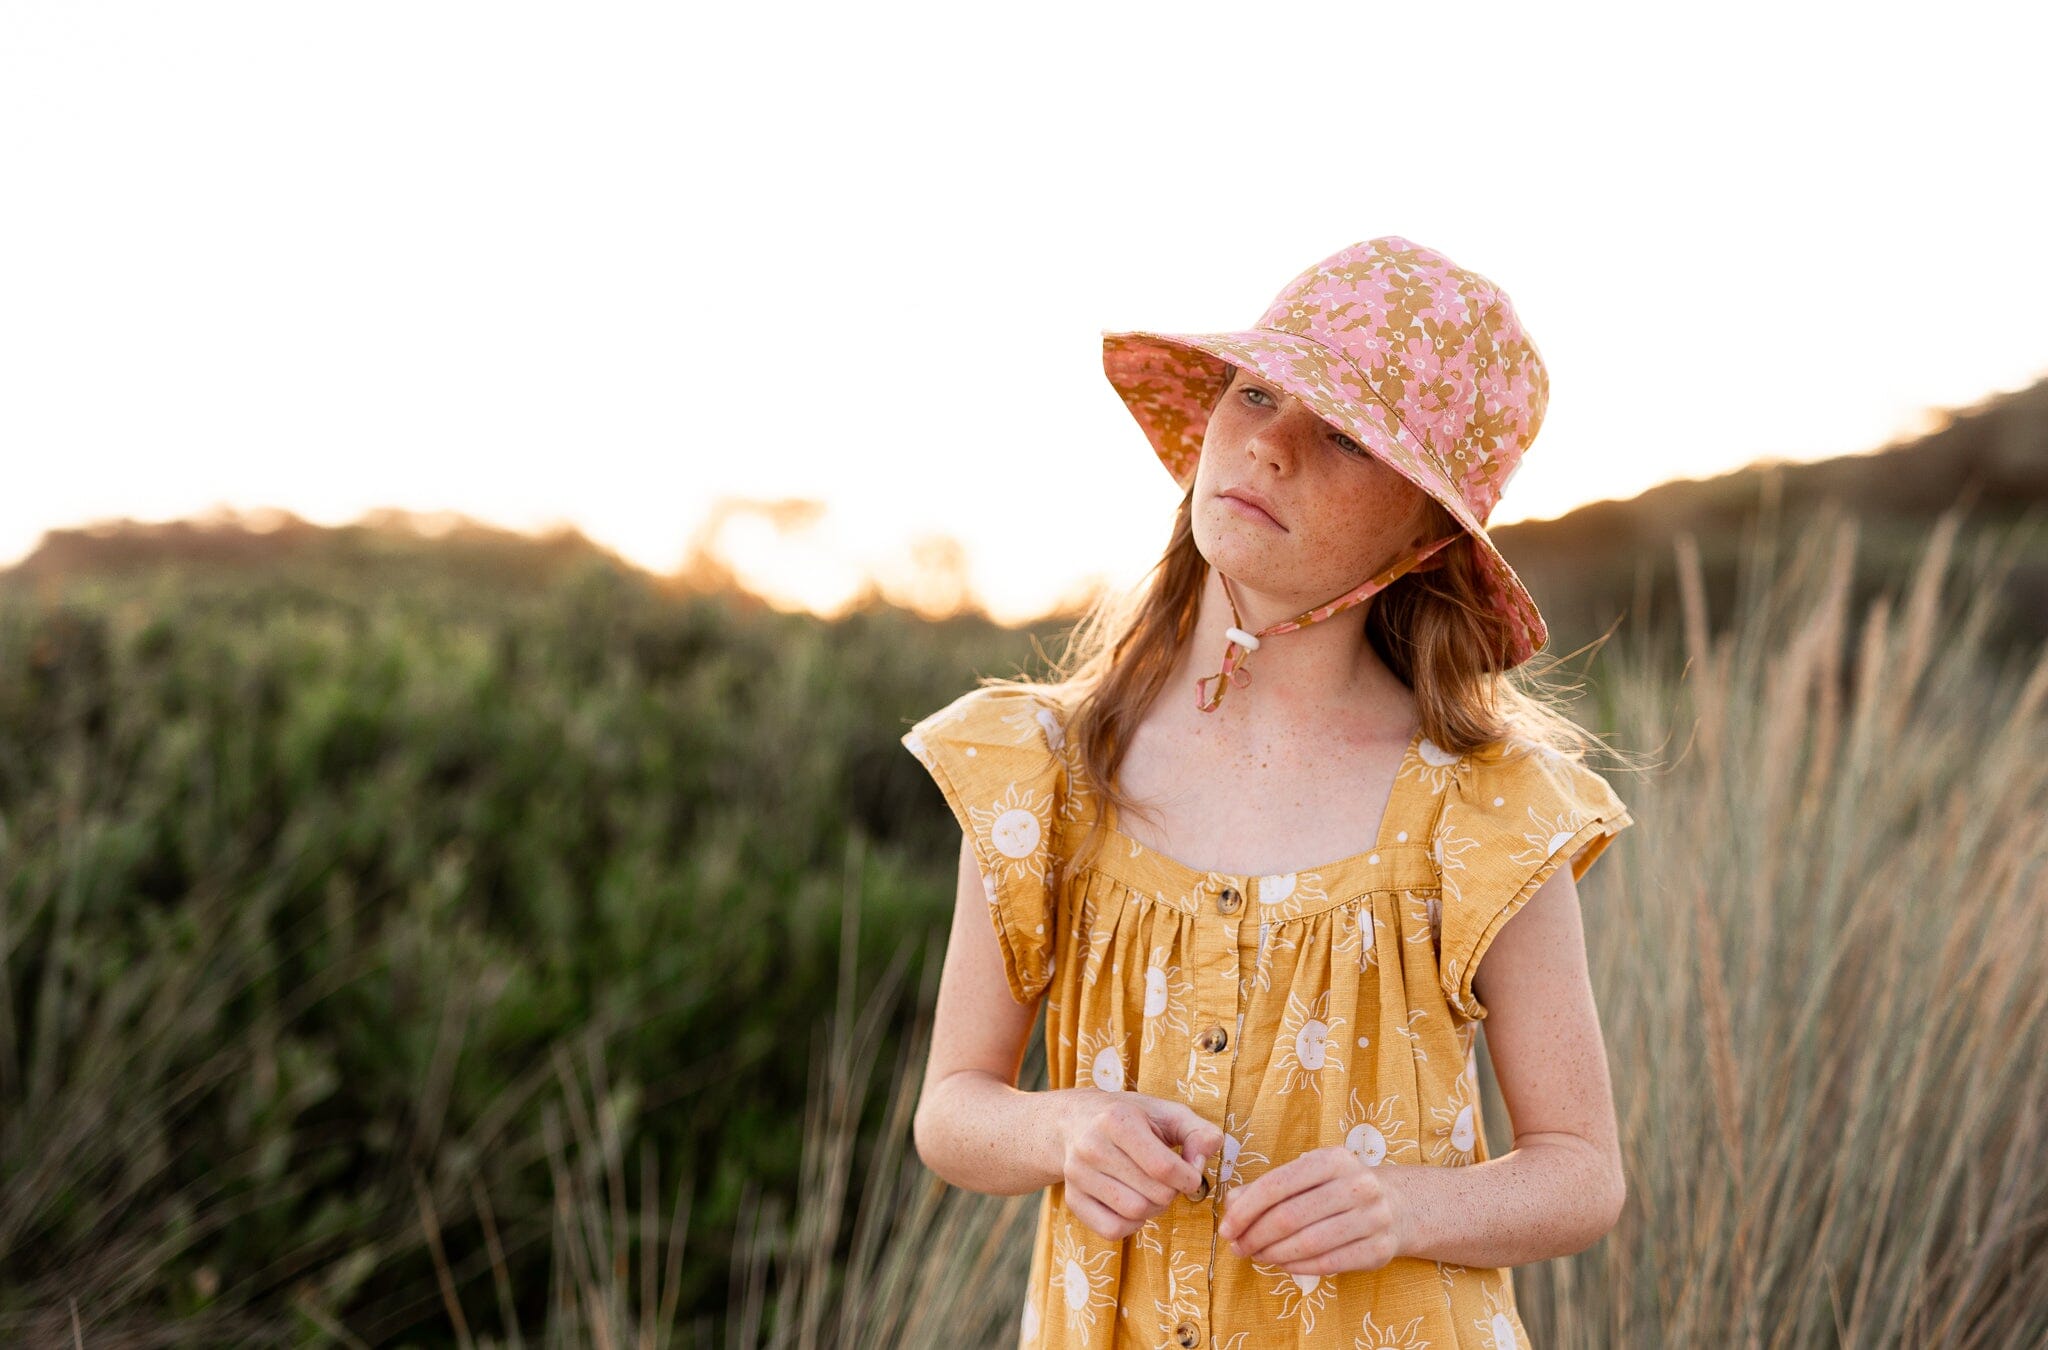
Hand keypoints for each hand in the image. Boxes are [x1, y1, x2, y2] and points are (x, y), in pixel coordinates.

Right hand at [1055, 1089, 1225, 1242]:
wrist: (1075, 1120)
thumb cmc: (1131, 1117)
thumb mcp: (1167, 1113)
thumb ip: (1197, 1131)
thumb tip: (1205, 1156)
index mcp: (1116, 1120)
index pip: (1162, 1167)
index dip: (1188, 1178)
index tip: (1191, 1174)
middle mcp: (1091, 1147)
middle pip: (1152, 1194)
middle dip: (1172, 1193)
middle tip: (1169, 1181)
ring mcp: (1077, 1175)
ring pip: (1133, 1213)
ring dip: (1154, 1209)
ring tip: (1152, 1191)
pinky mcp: (1072, 1198)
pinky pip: (1111, 1230)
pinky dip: (1131, 1225)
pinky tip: (1133, 1204)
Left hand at [1215, 1148, 1408, 1275]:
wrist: (1398, 1206)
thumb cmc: (1339, 1188)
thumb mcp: (1309, 1175)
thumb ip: (1270, 1187)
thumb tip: (1233, 1203)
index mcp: (1334, 1159)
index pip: (1277, 1184)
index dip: (1246, 1209)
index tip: (1227, 1228)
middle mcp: (1357, 1185)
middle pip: (1290, 1216)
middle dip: (1256, 1236)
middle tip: (1238, 1247)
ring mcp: (1373, 1218)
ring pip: (1308, 1243)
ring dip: (1274, 1254)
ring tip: (1257, 1256)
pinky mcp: (1379, 1250)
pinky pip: (1329, 1263)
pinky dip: (1298, 1267)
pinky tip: (1283, 1264)